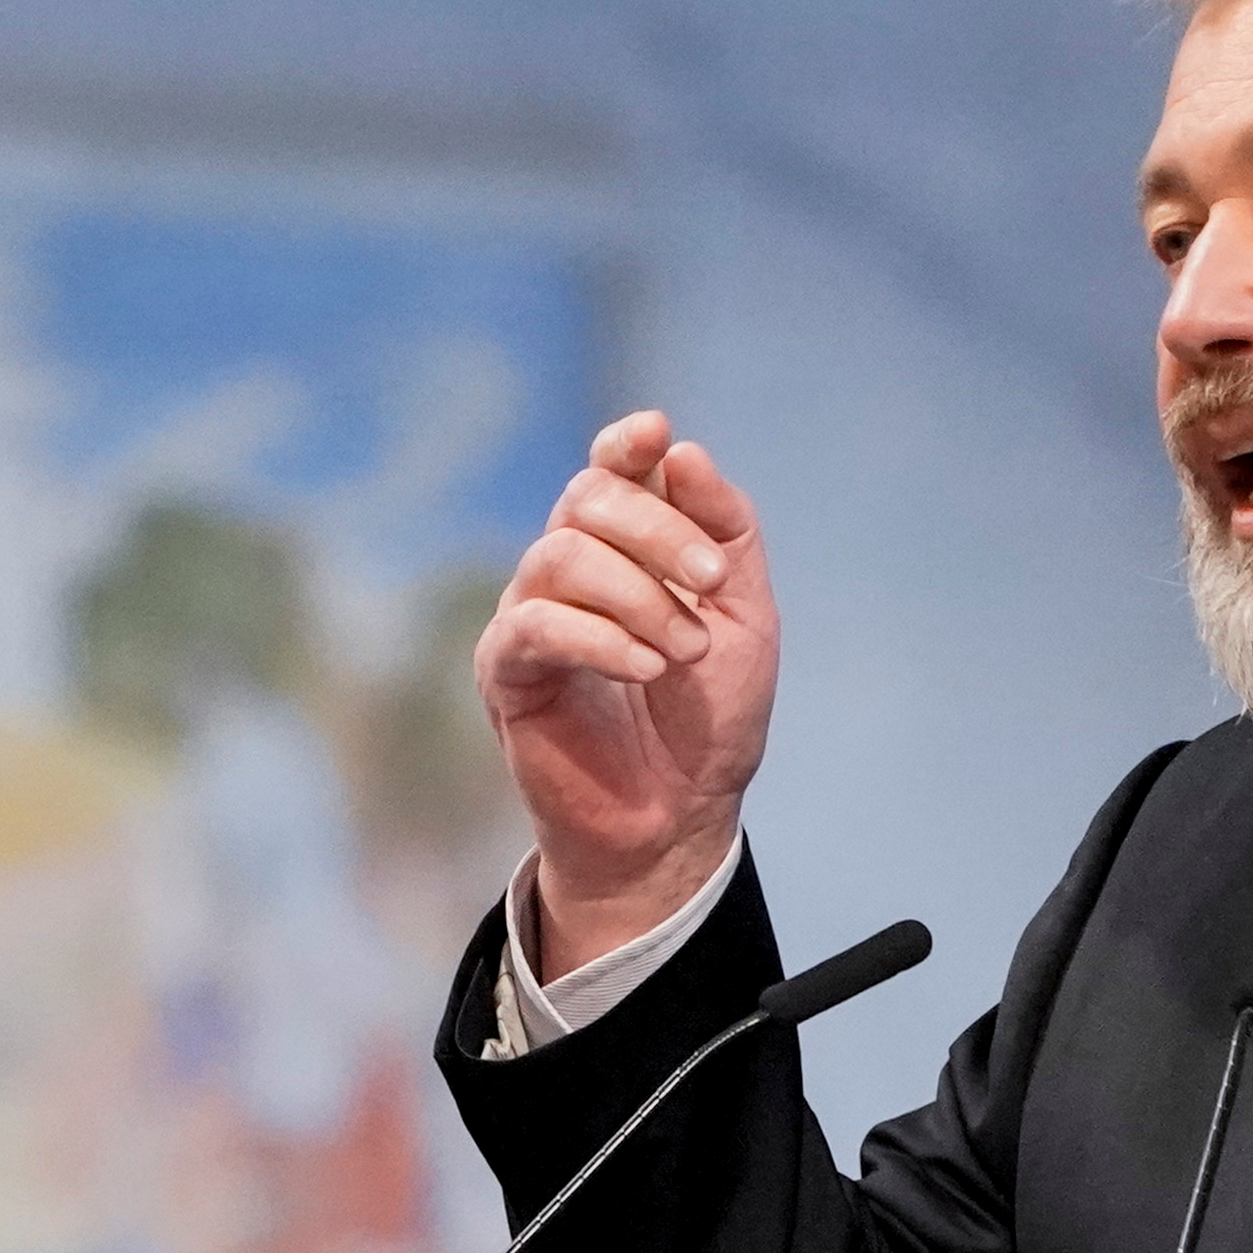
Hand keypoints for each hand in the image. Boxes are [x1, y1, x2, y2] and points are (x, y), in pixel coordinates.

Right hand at [475, 410, 776, 978]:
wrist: (680, 819)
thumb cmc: (709, 719)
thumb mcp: (745, 617)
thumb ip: (725, 533)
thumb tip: (682, 451)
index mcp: (626, 548)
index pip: (609, 469)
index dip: (625, 444)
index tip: (655, 434)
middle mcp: (569, 570)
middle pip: (585, 499)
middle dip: (656, 529)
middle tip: (713, 583)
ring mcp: (531, 617)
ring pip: (561, 556)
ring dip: (638, 596)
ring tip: (685, 653)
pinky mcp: (506, 672)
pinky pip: (536, 625)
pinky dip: (599, 637)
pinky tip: (645, 668)